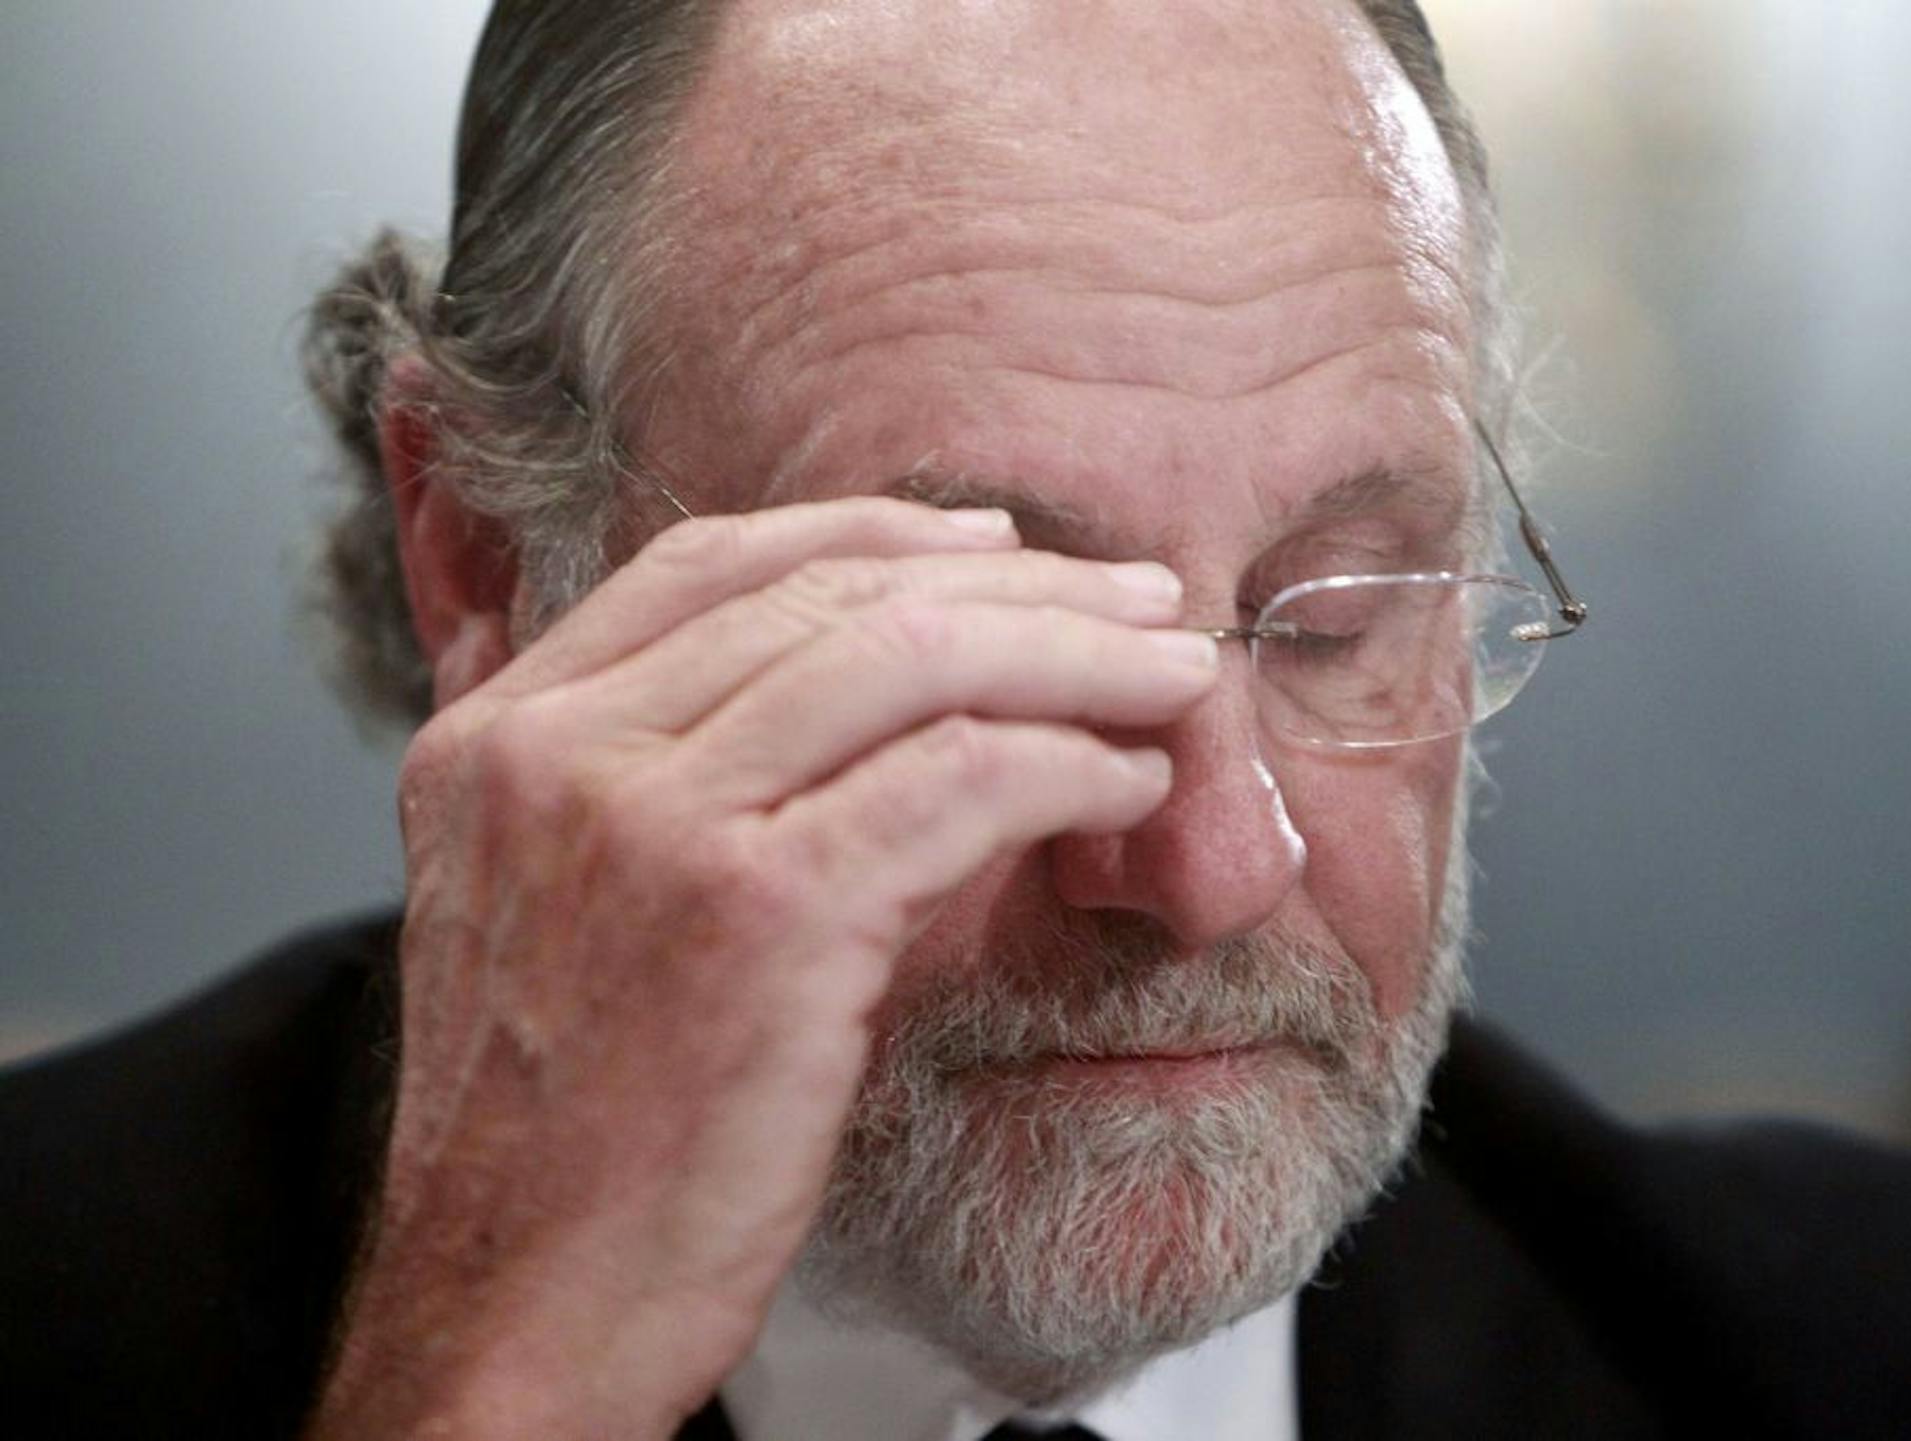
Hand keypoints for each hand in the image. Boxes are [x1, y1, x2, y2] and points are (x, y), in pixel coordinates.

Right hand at [308, 498, 1214, 1438]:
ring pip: (910, 658)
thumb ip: (619, 778)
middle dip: (1014, 584)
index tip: (993, 546)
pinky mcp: (760, 911)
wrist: (520, 1315)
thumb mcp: (542, 914)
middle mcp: (560, 753)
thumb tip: (785, 685)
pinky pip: (957, 781)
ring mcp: (653, 823)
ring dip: (1073, 656)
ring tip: (1168, 672)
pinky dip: (1066, 766)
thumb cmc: (565, 1139)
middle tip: (1132, 598)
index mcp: (499, 739)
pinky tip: (1124, 788)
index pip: (708, 561)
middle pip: (830, 592)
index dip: (871, 532)